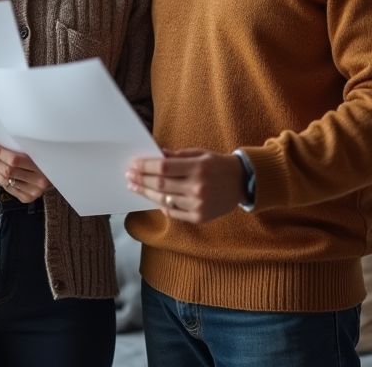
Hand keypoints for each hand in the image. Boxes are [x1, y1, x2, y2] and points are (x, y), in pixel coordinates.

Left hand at [0, 142, 51, 201]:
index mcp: (43, 165)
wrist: (57, 176)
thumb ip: (20, 151)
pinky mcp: (27, 198)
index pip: (15, 160)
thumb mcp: (37, 152)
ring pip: (6, 180)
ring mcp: (33, 191)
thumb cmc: (44, 160)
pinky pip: (8, 187)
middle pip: (8, 170)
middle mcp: (39, 181)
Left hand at [126, 148, 244, 223]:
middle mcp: (198, 187)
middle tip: (129, 176)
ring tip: (135, 187)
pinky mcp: (200, 217)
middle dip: (141, 180)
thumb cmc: (218, 165)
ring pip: (164, 200)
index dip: (145, 166)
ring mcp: (199, 204)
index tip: (133, 165)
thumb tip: (154, 155)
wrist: (243, 183)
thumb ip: (176, 156)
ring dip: (146, 193)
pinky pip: (174, 213)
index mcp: (198, 167)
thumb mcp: (200, 154)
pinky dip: (162, 206)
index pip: (163, 167)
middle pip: (160, 185)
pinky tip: (153, 200)